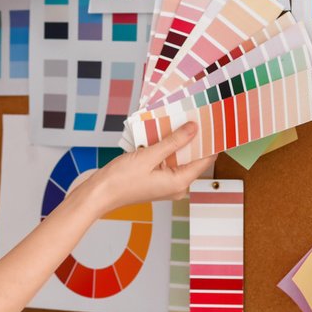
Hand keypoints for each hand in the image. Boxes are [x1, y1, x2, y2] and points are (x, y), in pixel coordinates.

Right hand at [77, 123, 214, 215]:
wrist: (99, 194)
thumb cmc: (121, 180)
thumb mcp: (149, 156)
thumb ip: (173, 142)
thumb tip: (194, 128)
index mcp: (179, 183)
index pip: (205, 160)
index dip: (210, 142)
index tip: (212, 124)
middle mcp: (177, 187)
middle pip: (192, 159)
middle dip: (192, 140)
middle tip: (193, 117)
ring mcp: (166, 185)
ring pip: (178, 160)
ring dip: (177, 143)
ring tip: (176, 122)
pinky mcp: (156, 181)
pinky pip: (167, 163)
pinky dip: (165, 150)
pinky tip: (160, 136)